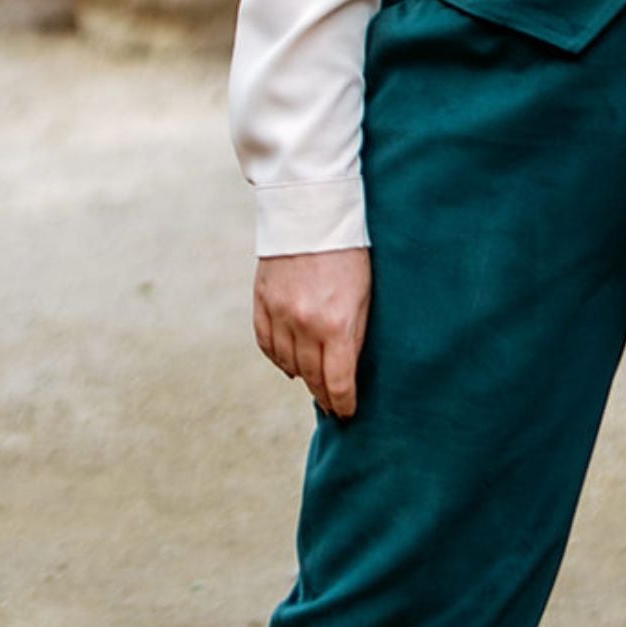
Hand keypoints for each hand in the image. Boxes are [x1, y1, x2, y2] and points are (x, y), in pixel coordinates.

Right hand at [253, 248, 371, 418]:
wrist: (311, 213)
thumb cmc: (348, 252)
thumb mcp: (364, 295)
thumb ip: (355, 335)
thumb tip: (347, 371)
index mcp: (335, 323)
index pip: (337, 381)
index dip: (343, 403)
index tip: (348, 413)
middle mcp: (303, 324)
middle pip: (311, 376)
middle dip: (324, 395)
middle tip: (332, 406)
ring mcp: (278, 313)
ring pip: (287, 363)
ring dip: (302, 377)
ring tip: (313, 384)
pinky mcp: (261, 302)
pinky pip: (266, 344)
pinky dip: (278, 358)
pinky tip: (289, 364)